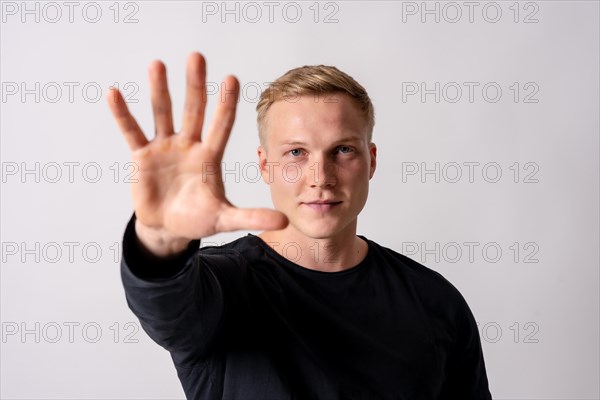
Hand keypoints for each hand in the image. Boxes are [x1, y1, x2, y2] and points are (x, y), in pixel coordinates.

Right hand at [107, 52, 287, 254]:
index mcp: (210, 156)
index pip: (221, 125)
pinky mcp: (142, 157)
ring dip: (159, 90)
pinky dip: (123, 114)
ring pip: (162, 114)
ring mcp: (164, 148)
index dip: (226, 104)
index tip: (232, 78)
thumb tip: (283, 223)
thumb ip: (251, 217)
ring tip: (157, 64)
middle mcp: (189, 146)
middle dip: (195, 85)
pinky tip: (114, 93)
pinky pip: (132, 132)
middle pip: (193, 110)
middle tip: (197, 57)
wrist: (168, 228)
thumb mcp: (225, 219)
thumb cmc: (198, 219)